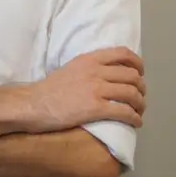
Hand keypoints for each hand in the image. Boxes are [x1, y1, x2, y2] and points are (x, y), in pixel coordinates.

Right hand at [19, 47, 145, 132]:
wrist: (34, 104)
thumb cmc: (50, 89)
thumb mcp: (71, 68)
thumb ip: (89, 68)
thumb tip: (106, 75)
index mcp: (89, 59)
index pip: (123, 54)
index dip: (137, 64)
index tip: (140, 73)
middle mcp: (96, 71)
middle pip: (131, 75)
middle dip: (141, 88)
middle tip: (140, 97)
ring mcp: (96, 89)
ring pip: (132, 93)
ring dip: (140, 104)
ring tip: (139, 112)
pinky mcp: (95, 108)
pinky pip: (124, 112)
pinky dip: (134, 118)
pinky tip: (135, 123)